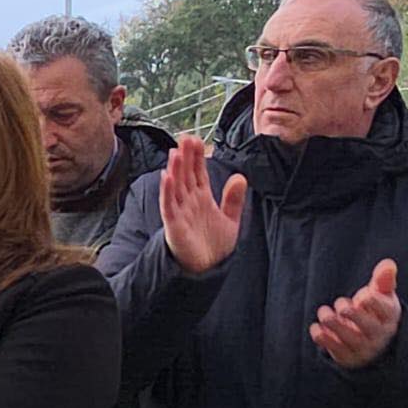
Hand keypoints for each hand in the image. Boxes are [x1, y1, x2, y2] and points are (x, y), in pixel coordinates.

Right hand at [159, 135, 246, 275]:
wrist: (206, 269)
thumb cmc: (213, 245)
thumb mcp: (230, 220)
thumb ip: (233, 199)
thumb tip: (239, 177)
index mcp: (202, 198)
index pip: (198, 173)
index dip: (197, 157)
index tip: (196, 140)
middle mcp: (189, 202)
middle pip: (186, 175)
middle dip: (185, 157)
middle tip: (185, 138)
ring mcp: (180, 212)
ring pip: (176, 186)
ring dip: (175, 169)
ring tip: (176, 152)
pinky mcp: (174, 225)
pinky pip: (169, 205)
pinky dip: (167, 191)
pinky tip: (167, 176)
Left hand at [311, 258, 401, 368]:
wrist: (371, 342)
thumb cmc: (374, 311)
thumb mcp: (382, 295)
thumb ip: (383, 280)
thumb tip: (388, 264)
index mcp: (389, 316)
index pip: (385, 309)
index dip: (373, 302)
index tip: (363, 296)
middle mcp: (379, 334)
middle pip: (368, 327)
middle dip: (352, 314)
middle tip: (340, 304)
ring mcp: (364, 347)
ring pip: (350, 339)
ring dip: (334, 324)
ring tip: (324, 313)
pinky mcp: (348, 356)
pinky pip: (336, 349)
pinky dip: (324, 339)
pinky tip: (315, 328)